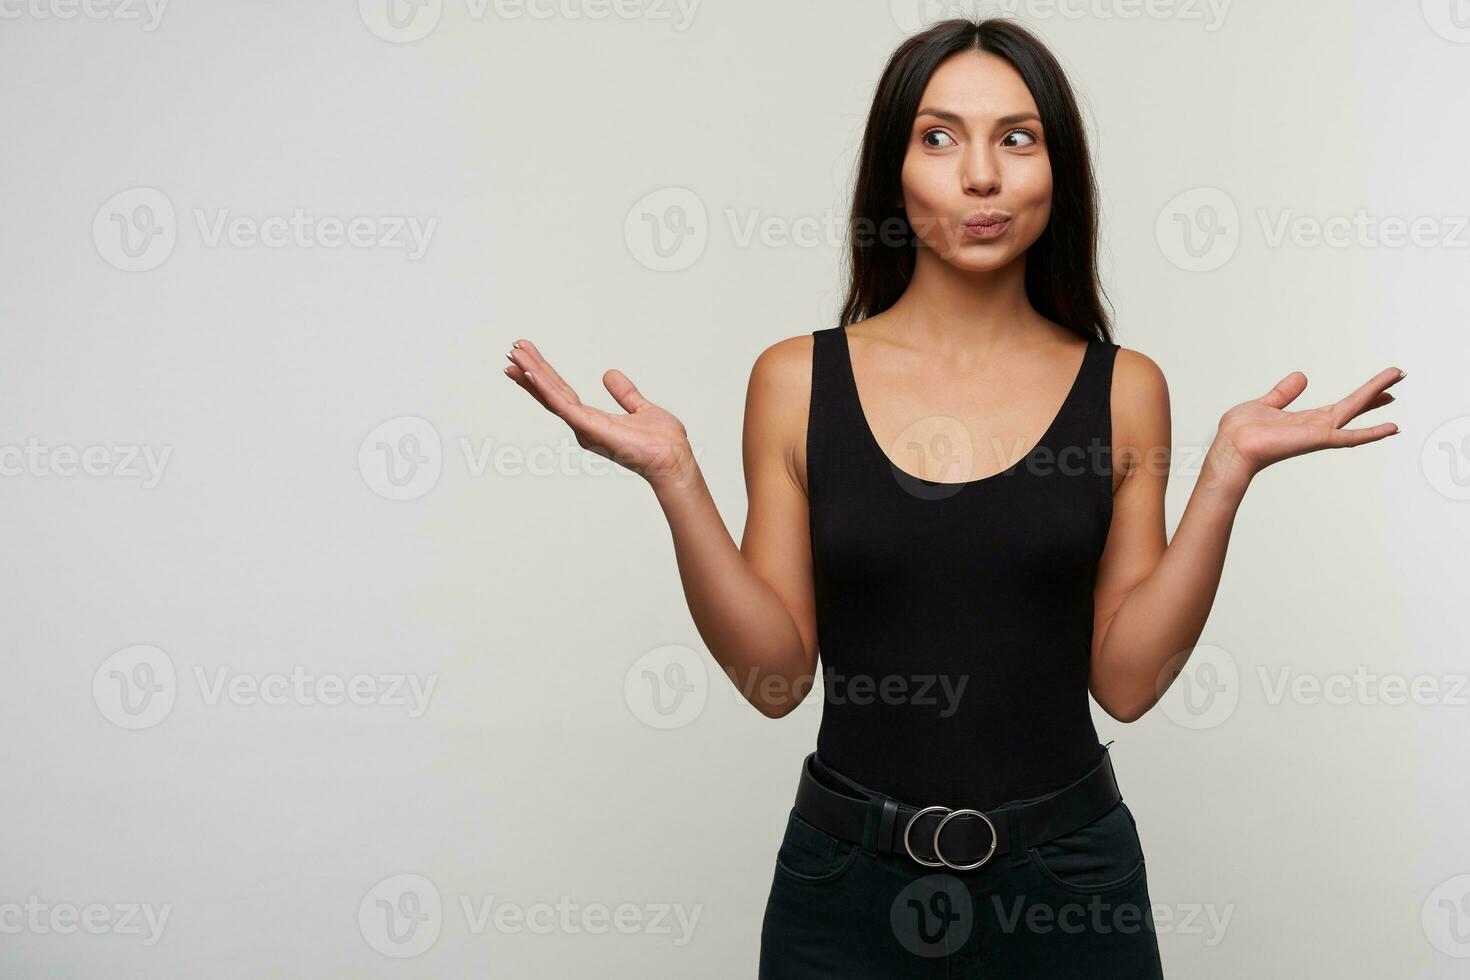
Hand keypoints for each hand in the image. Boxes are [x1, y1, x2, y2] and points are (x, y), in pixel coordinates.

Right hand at [503, 338, 696, 490]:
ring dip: (532, 374)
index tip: (527, 357)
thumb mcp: (641, 408)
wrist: (674, 459)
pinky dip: (546, 389)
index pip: (561, 393)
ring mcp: (584, 427)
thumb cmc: (662, 443)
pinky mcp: (590, 428)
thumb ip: (625, 393)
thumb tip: (610, 374)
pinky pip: (563, 405)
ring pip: (552, 396)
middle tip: (512, 350)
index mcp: (592, 420)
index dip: (543, 375)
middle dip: (530, 370)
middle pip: (550, 393)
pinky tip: (532, 374)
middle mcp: (583, 425)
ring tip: (514, 355)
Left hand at [1205, 365, 1403, 490]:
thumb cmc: (1242, 432)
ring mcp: (1319, 433)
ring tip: (1398, 382)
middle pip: (1355, 405)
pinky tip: (1393, 428)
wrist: (1231, 447)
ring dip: (1376, 395)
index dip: (1364, 395)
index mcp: (1307, 420)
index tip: (1384, 386)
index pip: (1343, 406)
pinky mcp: (1317, 440)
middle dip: (1377, 390)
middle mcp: (1317, 427)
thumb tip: (1301, 376)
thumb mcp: (1266, 404)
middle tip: (1401, 375)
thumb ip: (1284, 393)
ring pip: (1354, 411)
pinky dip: (1371, 433)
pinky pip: (1350, 437)